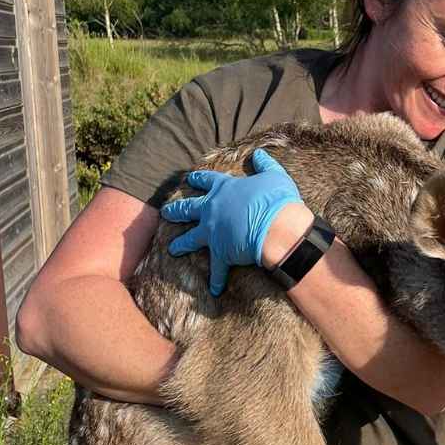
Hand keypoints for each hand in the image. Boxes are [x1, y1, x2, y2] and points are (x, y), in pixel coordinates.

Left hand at [161, 149, 301, 294]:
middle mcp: (213, 210)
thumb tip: (259, 153)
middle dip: (176, 210)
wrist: (278, 227)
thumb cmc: (277, 199)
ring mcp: (214, 232)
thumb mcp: (274, 175)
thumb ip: (265, 164)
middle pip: (189, 208)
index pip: (206, 180)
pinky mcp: (221, 253)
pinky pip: (216, 270)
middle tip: (166, 212)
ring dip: (181, 244)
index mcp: (225, 189)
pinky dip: (216, 280)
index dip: (198, 179)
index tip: (189, 178)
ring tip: (171, 248)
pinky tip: (213, 290)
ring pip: (191, 238)